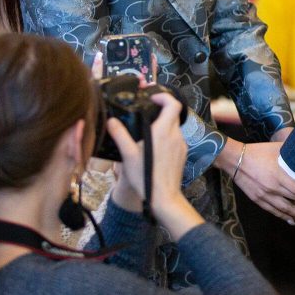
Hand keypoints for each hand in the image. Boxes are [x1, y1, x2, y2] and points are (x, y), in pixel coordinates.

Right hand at [109, 93, 203, 239]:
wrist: (164, 197)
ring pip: (174, 127)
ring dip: (163, 125)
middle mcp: (176, 135)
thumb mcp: (128, 156)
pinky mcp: (183, 154)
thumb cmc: (145, 176)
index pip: (173, 104)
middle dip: (161, 110)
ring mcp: (181, 145)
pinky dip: (166, 137)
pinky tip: (154, 147)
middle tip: (146, 113)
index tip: (151, 98)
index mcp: (164, 131)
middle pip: (173, 114)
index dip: (164, 97)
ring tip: (146, 132)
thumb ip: (120, 135)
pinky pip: (176, 139)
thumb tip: (111, 121)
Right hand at [221, 140, 294, 223]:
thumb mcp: (277, 148)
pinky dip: (285, 217)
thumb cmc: (258, 151)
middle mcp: (272, 188)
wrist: (236, 160)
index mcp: (278, 175)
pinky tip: (293, 220)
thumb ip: (293, 154)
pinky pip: (274, 212)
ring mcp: (264, 196)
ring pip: (286, 210)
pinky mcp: (258, 200)